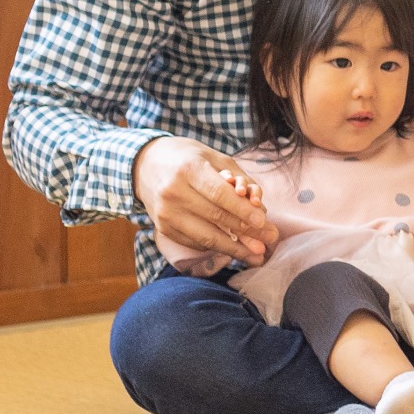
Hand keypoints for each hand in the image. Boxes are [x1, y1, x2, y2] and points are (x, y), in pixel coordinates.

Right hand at [134, 137, 274, 262]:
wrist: (145, 165)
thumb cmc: (189, 159)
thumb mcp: (215, 158)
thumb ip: (240, 180)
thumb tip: (259, 208)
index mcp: (188, 169)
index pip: (219, 194)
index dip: (242, 210)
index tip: (263, 221)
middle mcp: (173, 192)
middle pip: (215, 217)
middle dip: (246, 232)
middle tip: (269, 241)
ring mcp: (165, 213)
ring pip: (205, 236)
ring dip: (234, 249)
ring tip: (257, 255)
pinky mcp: (162, 228)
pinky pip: (195, 242)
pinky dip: (217, 247)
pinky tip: (235, 251)